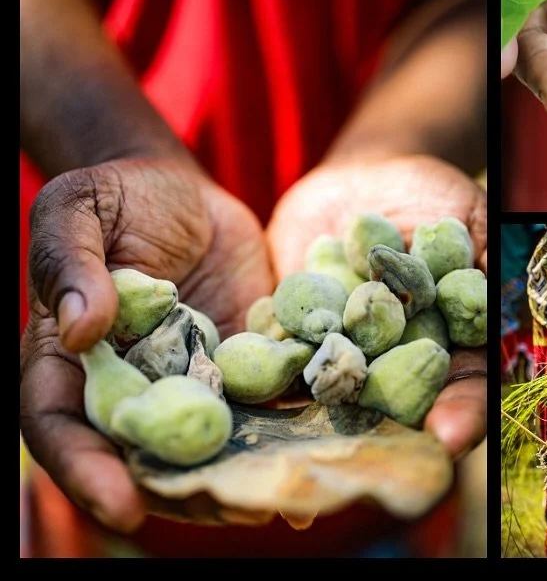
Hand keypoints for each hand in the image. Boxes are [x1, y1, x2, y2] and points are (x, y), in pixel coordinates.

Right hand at [19, 158, 271, 531]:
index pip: (62, 428)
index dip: (86, 472)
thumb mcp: (76, 211)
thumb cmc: (114, 195)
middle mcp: (131, 386)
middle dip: (186, 490)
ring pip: (211, 439)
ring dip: (247, 470)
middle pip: (144, 454)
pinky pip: (263, 397)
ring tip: (293, 494)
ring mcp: (190, 378)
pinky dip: (291, 422)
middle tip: (233, 510)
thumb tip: (82, 327)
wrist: (182, 188)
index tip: (122, 506)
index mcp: (70, 363)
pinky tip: (331, 439)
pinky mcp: (243, 358)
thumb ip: (69, 263)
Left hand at [266, 155, 486, 457]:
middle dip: (390, 436)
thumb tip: (507, 295)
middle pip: (402, 407)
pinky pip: (281, 360)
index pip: (467, 385)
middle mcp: (399, 359)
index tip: (449, 436)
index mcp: (453, 341)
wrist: (365, 176)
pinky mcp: (295, 334)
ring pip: (338, 395)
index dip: (462, 411)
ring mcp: (346, 351)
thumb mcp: (471, 214)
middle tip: (375, 468)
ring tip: (304, 472)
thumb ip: (489, 255)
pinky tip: (248, 409)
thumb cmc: (432, 195)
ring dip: (322, 428)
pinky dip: (264, 382)